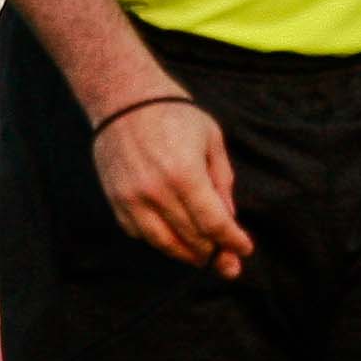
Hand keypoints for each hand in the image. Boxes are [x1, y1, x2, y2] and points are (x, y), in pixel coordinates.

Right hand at [93, 94, 251, 278]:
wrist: (124, 98)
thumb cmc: (174, 114)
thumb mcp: (211, 139)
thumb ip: (221, 181)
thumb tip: (228, 218)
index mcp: (185, 174)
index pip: (213, 223)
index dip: (232, 241)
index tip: (244, 249)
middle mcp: (156, 192)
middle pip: (191, 238)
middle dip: (213, 252)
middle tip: (228, 262)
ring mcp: (132, 199)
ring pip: (163, 243)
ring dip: (186, 253)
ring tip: (202, 255)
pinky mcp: (116, 201)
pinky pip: (139, 233)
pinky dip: (158, 239)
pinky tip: (172, 235)